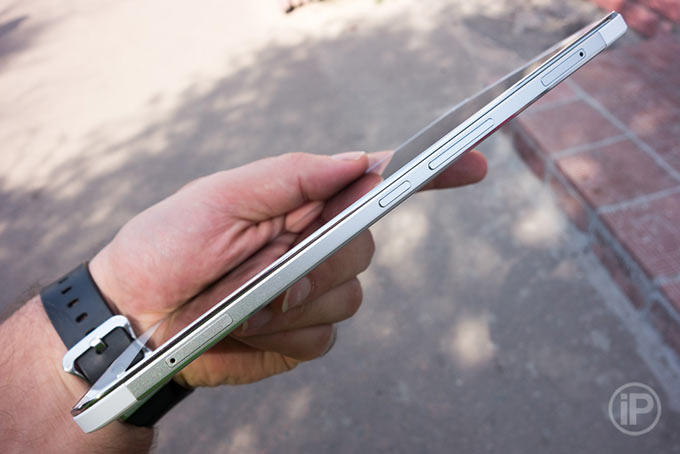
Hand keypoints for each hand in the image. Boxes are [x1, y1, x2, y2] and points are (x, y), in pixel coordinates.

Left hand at [89, 150, 486, 386]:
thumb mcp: (220, 197)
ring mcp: (312, 291)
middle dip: (319, 262)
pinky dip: (285, 336)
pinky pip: (323, 336)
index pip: (375, 184)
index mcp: (302, 203)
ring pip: (348, 297)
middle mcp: (316, 244)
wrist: (137, 319)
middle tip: (266, 269)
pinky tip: (248, 329)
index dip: (427, 175)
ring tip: (241, 302)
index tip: (470, 163)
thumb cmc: (169, 246)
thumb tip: (356, 160)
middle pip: (366, 248)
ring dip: (294, 303)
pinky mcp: (302, 334)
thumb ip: (290, 175)